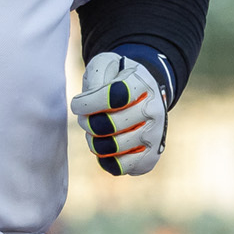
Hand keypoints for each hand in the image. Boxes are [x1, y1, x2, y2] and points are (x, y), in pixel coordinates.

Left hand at [71, 51, 168, 177]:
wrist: (143, 95)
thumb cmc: (118, 79)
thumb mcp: (105, 65)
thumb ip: (95, 77)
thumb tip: (89, 105)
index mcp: (142, 83)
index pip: (112, 96)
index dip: (87, 104)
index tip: (78, 104)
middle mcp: (153, 109)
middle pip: (109, 125)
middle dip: (88, 123)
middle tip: (86, 119)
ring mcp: (154, 134)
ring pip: (112, 147)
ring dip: (94, 142)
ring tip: (96, 133)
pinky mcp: (151, 156)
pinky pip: (122, 167)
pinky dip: (107, 161)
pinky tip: (105, 149)